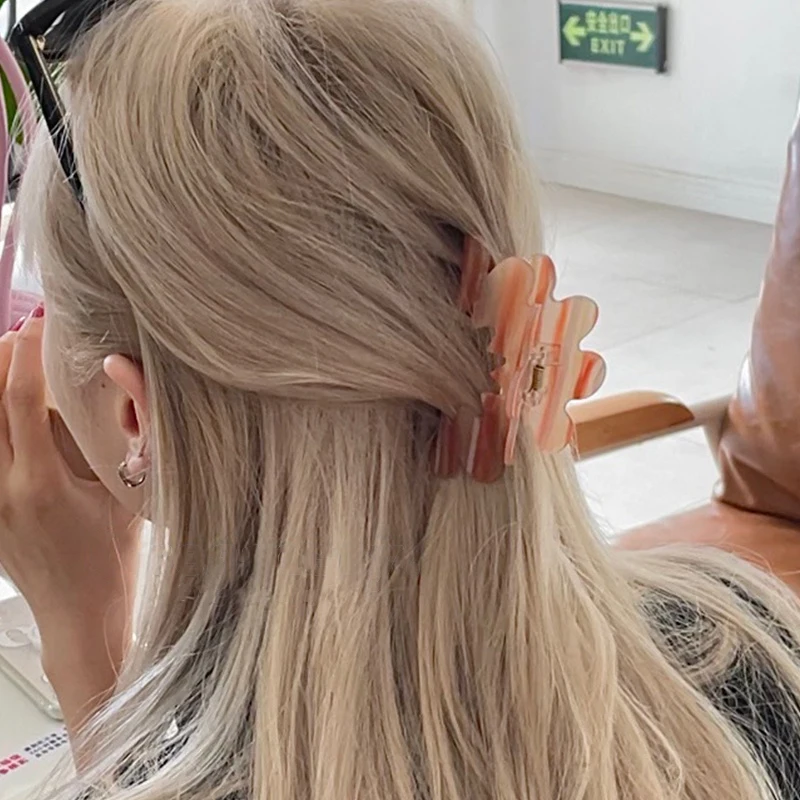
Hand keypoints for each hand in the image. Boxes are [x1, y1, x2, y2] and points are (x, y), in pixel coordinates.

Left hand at [0, 311, 141, 745]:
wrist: (80, 616)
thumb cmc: (115, 559)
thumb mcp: (131, 496)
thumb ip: (131, 437)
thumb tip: (124, 378)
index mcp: (41, 485)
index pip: (19, 401)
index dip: (26, 354)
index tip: (40, 322)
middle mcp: (0, 492)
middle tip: (25, 336)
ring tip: (13, 364)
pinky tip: (10, 411)